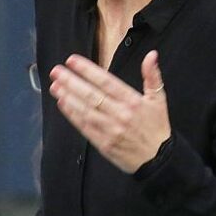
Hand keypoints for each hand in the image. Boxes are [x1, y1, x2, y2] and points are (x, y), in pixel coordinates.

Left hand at [49, 50, 170, 173]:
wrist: (159, 159)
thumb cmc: (157, 127)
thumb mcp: (159, 99)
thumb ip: (152, 75)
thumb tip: (151, 56)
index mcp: (132, 101)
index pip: (106, 81)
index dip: (87, 70)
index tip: (72, 61)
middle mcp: (120, 114)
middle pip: (91, 95)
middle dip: (71, 81)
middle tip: (56, 71)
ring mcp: (110, 130)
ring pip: (85, 110)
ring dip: (68, 97)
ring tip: (55, 86)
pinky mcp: (104, 144)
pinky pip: (85, 127)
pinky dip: (73, 115)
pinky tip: (63, 104)